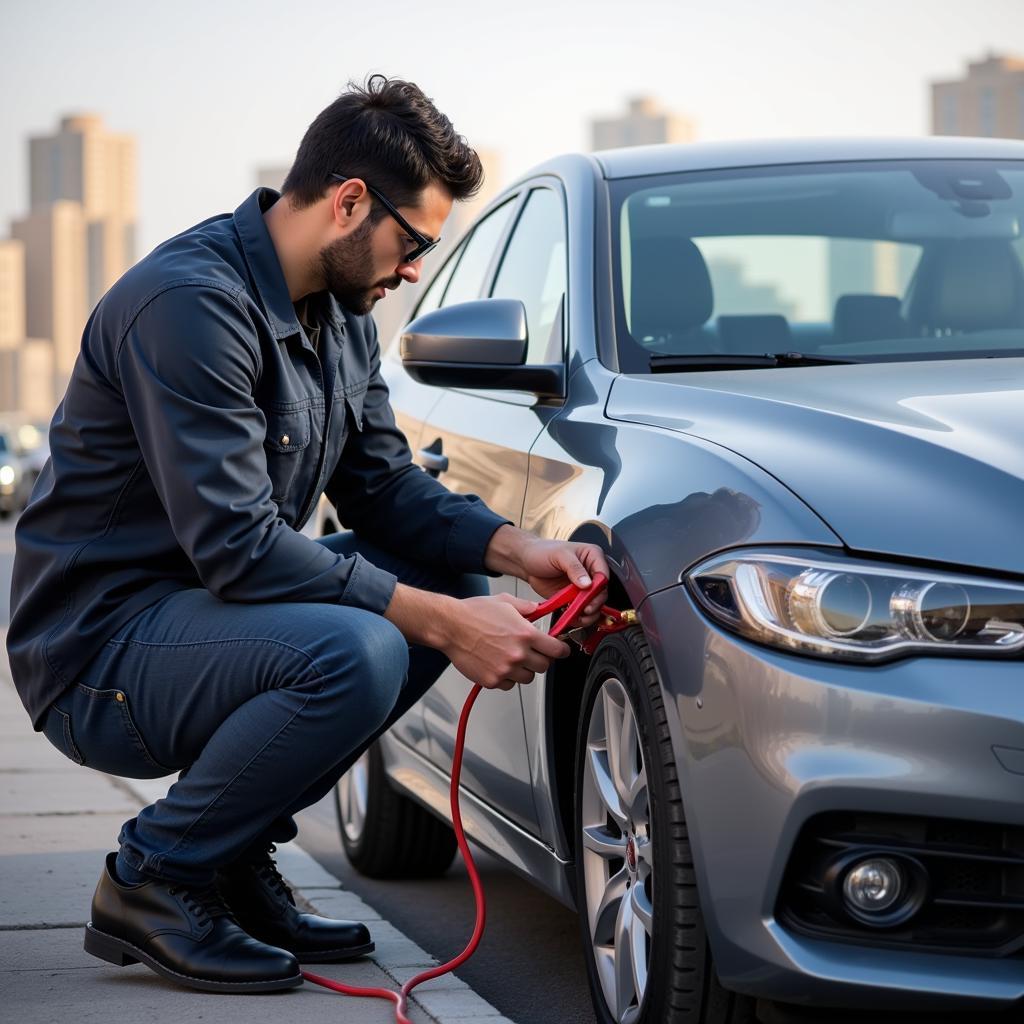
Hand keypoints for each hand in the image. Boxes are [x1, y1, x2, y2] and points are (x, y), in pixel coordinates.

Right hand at [440, 593, 570, 690]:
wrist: (450, 626)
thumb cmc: (473, 613)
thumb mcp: (505, 602)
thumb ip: (526, 607)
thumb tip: (537, 609)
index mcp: (525, 634)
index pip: (557, 650)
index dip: (561, 650)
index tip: (560, 651)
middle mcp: (518, 654)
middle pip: (544, 667)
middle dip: (541, 659)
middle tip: (532, 653)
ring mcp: (505, 669)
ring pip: (528, 678)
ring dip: (524, 670)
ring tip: (512, 658)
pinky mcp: (492, 680)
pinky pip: (509, 685)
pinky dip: (507, 678)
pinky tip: (498, 665)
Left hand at [518, 538, 609, 629]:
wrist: (526, 562)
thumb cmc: (542, 551)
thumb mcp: (559, 555)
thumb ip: (574, 568)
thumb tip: (587, 584)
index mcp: (592, 556)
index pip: (604, 575)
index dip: (599, 588)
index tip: (590, 596)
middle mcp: (590, 572)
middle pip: (601, 593)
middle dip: (594, 603)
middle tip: (584, 609)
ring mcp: (582, 587)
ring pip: (594, 604)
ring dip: (588, 614)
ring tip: (578, 616)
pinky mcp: (574, 598)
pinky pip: (581, 610)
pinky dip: (578, 616)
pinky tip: (571, 617)